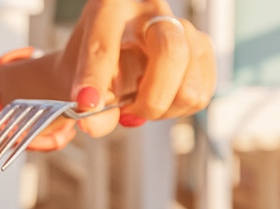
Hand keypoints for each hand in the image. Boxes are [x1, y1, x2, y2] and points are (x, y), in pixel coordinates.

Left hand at [58, 0, 214, 138]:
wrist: (112, 53)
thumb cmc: (93, 64)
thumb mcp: (78, 80)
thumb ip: (84, 107)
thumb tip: (94, 126)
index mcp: (110, 9)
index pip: (104, 46)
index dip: (94, 80)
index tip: (87, 104)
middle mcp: (151, 11)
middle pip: (171, 53)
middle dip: (151, 100)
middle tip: (130, 113)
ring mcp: (182, 27)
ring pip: (190, 84)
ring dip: (164, 109)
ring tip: (142, 104)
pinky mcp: (201, 47)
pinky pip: (201, 94)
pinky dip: (178, 109)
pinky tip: (160, 99)